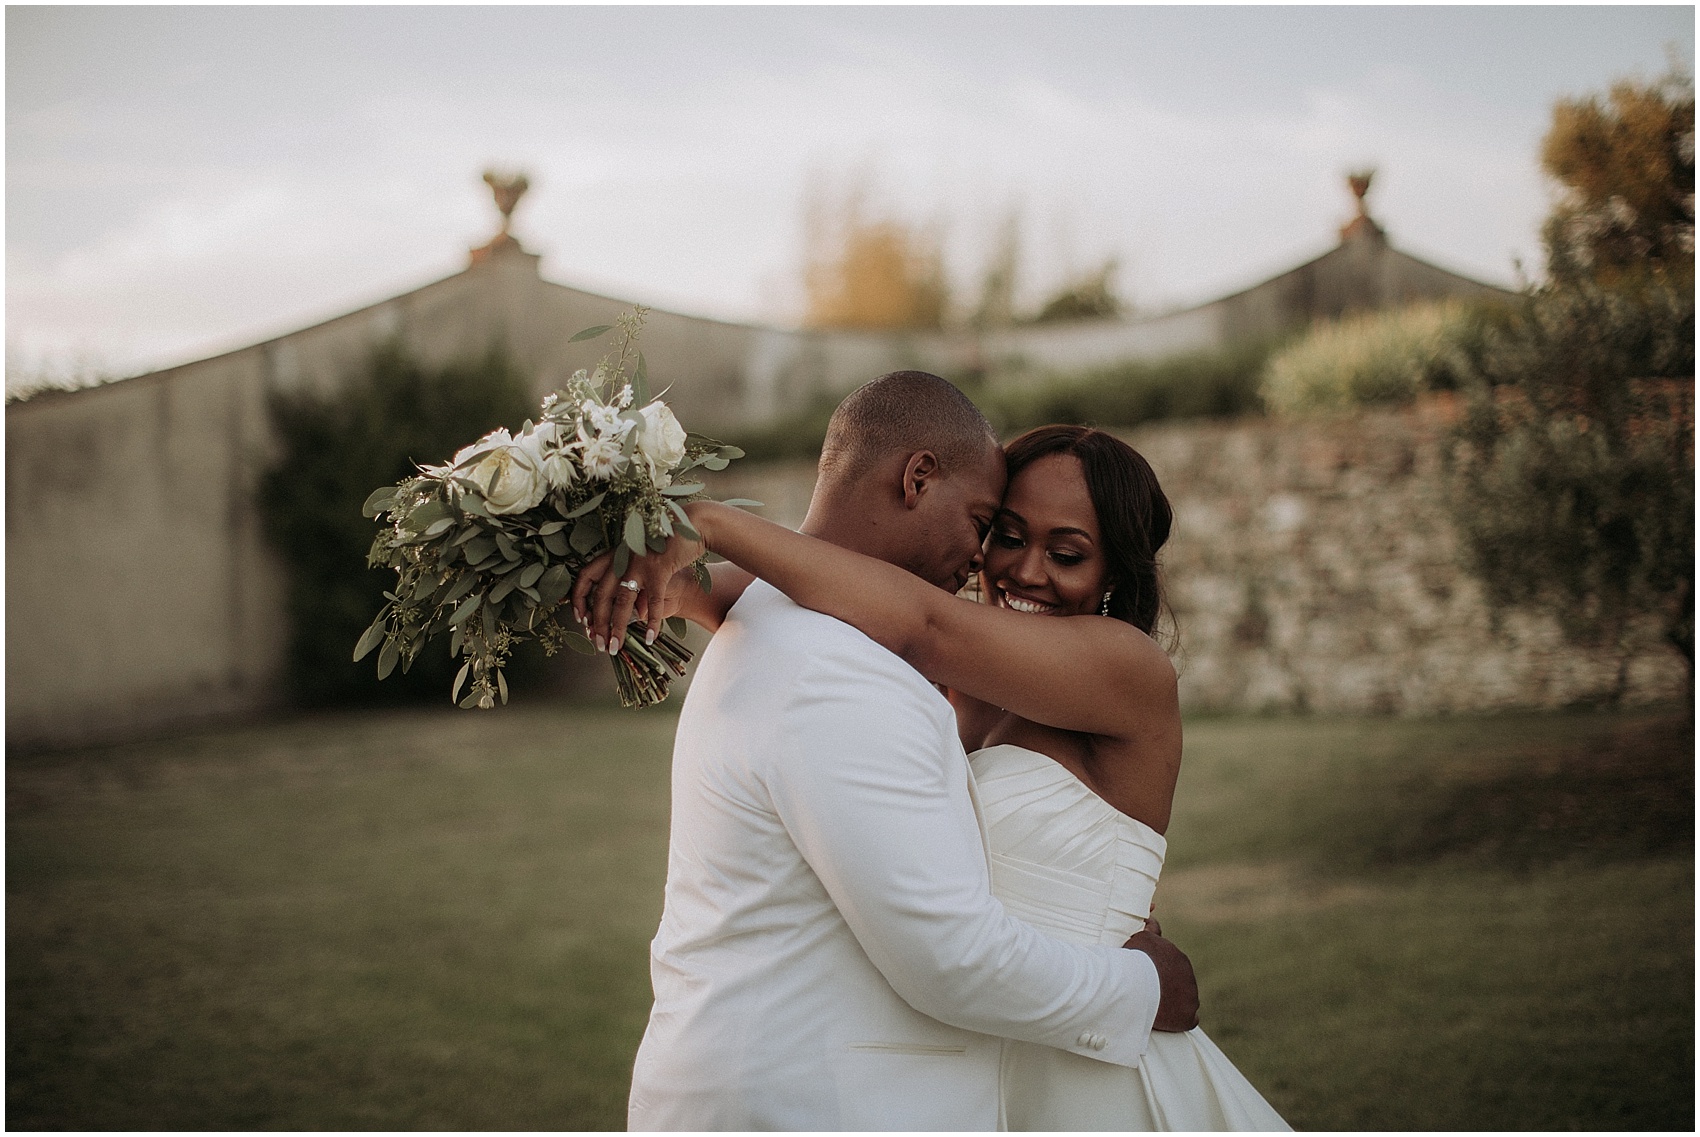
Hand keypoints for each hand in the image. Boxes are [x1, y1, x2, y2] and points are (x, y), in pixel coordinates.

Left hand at [571, 531, 705, 653]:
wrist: (693, 523)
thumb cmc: (668, 544)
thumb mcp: (644, 561)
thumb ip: (636, 585)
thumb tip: (636, 614)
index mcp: (614, 553)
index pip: (586, 576)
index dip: (579, 599)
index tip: (580, 619)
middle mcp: (621, 557)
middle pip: (601, 596)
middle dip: (597, 624)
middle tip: (597, 643)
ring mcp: (639, 563)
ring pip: (622, 602)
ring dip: (617, 628)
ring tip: (615, 647)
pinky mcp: (659, 568)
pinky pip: (653, 601)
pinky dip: (652, 622)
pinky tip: (651, 637)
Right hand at [1123, 923, 1198, 1031]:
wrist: (1137, 985)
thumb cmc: (1135, 961)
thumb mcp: (1142, 938)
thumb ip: (1151, 929)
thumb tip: (1151, 918)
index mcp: (1179, 958)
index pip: (1175, 966)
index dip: (1163, 972)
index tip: (1151, 977)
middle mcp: (1189, 976)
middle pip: (1180, 983)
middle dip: (1169, 987)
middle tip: (1150, 993)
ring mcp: (1191, 997)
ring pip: (1186, 1000)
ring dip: (1175, 1003)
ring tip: (1156, 1006)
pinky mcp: (1188, 1017)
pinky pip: (1190, 1019)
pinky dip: (1181, 1019)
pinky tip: (1170, 1019)